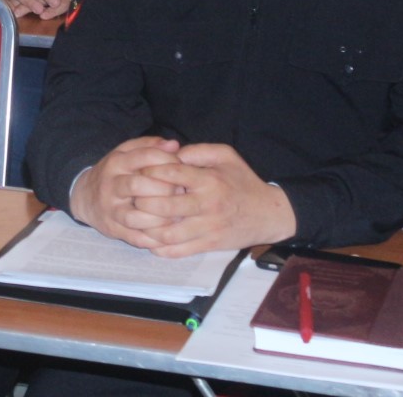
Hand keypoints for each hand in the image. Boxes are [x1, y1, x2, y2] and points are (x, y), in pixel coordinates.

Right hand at [68, 136, 185, 245]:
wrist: (84, 197)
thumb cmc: (114, 174)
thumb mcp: (125, 153)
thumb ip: (148, 146)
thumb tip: (174, 144)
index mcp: (116, 162)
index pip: (146, 156)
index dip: (169, 161)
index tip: (182, 168)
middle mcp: (111, 185)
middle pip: (139, 185)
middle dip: (166, 190)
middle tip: (180, 193)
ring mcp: (111, 209)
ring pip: (136, 216)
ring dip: (160, 218)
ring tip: (175, 215)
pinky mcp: (113, 229)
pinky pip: (136, 238)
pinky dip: (154, 239)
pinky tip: (166, 233)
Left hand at [126, 142, 297, 256]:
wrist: (269, 214)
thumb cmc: (243, 181)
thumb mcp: (226, 156)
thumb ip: (197, 151)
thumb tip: (170, 151)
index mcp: (209, 180)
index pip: (171, 174)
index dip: (149, 172)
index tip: (138, 172)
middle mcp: (207, 205)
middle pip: (165, 206)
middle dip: (143, 202)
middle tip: (133, 197)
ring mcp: (208, 228)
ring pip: (169, 233)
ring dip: (147, 229)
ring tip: (135, 221)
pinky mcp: (210, 245)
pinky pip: (180, 251)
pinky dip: (161, 248)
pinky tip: (150, 241)